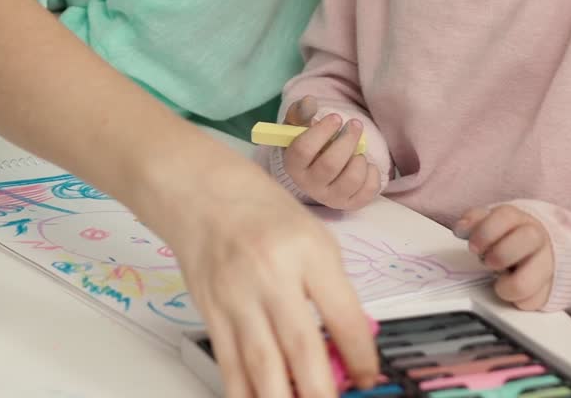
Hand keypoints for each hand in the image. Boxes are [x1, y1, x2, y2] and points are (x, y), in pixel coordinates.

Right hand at [172, 160, 378, 397]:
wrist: (202, 194)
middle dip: (321, 392)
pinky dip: (247, 396)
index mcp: (307, 249)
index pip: (343, 313)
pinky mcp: (211, 313)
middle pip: (301, 347)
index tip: (368, 378)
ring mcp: (237, 296)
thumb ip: (331, 289)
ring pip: (262, 366)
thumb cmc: (263, 212)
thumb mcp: (312, 236)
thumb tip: (347, 348)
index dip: (360, 355)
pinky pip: (231, 367)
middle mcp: (271, 273)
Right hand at [282, 97, 380, 210]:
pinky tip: (364, 163)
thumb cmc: (309, 141)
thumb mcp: (299, 125)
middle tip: (355, 124)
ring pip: (351, 179)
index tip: (336, 117)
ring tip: (358, 149)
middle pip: (330, 164)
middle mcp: (309, 186)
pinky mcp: (350, 204)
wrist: (318, 166)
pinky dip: (372, 173)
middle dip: (348, 140)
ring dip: (359, 158)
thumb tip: (309, 101)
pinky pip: (368, 190)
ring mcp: (330, 198)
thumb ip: (302, 111)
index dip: (322, 131)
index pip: (304, 150)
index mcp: (293, 165)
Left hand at [456, 204, 554, 309]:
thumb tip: (461, 228)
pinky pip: (532, 302)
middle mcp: (537, 239)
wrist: (537, 251)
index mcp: (519, 219)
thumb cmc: (508, 237)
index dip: (485, 231)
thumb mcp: (491, 223)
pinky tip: (510, 290)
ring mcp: (546, 265)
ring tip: (499, 281)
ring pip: (528, 280)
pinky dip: (515, 300)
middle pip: (527, 239)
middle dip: (500, 254)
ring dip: (506, 285)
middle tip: (487, 262)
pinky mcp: (548, 290)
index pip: (506, 216)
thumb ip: (474, 221)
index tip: (473, 246)